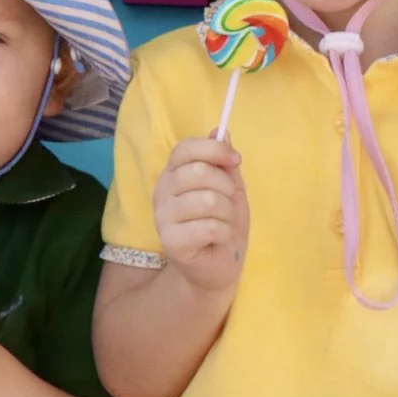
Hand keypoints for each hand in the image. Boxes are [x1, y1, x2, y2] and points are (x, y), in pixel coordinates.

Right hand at [154, 136, 246, 291]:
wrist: (217, 265)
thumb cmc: (222, 223)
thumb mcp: (229, 188)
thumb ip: (223, 162)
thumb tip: (221, 131)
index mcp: (173, 174)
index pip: (185, 148)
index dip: (214, 150)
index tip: (235, 161)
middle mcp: (162, 192)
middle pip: (198, 172)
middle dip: (226, 188)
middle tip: (227, 204)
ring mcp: (163, 217)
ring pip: (207, 200)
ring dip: (226, 213)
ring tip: (222, 223)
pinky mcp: (171, 241)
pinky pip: (209, 227)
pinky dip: (224, 233)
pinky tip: (217, 239)